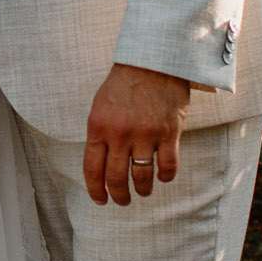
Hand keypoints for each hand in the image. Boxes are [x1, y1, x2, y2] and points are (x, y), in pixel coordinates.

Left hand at [83, 64, 190, 205]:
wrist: (152, 59)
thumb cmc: (125, 82)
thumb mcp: (101, 106)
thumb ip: (100, 133)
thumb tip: (102, 163)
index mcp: (98, 127)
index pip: (92, 169)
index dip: (96, 189)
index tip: (101, 199)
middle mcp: (120, 134)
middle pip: (117, 178)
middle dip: (119, 195)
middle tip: (123, 201)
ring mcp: (145, 135)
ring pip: (142, 177)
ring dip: (143, 190)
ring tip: (144, 192)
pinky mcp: (169, 132)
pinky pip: (168, 166)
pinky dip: (166, 177)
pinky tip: (163, 177)